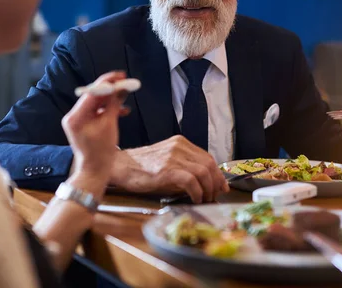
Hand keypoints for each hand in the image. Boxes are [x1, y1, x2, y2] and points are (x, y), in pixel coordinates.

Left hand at [62, 71, 127, 179]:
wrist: (95, 171)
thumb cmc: (101, 151)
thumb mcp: (110, 124)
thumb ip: (114, 104)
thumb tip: (121, 87)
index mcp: (75, 116)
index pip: (92, 92)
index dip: (107, 82)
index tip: (121, 76)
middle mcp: (73, 116)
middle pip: (93, 96)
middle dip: (110, 89)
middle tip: (125, 82)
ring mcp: (78, 121)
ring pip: (96, 103)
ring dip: (111, 99)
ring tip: (125, 95)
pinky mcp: (84, 125)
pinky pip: (96, 112)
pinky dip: (108, 110)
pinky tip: (122, 110)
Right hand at [109, 135, 229, 203]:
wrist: (120, 166)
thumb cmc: (142, 168)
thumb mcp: (166, 161)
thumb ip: (184, 166)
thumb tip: (204, 183)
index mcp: (180, 143)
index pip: (207, 157)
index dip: (218, 174)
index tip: (221, 186)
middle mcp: (179, 147)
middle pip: (209, 164)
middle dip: (216, 183)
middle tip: (215, 196)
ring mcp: (173, 157)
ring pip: (203, 172)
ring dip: (208, 189)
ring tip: (205, 199)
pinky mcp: (167, 170)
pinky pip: (192, 181)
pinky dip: (198, 192)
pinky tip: (196, 199)